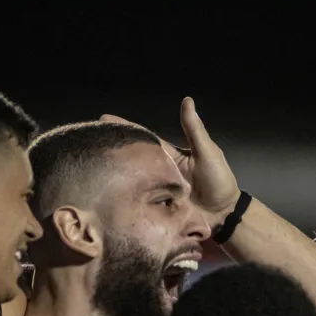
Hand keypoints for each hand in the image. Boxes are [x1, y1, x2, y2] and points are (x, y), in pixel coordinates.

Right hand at [102, 97, 240, 223]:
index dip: (126, 129)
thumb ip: (194, 129)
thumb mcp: (207, 152)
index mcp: (169, 156)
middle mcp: (159, 172)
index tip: (105, 119)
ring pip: (133, 180)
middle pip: (134, 160)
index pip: (145, 139)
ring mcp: (157, 191)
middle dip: (113, 151)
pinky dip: (126, 198)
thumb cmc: (219, 181)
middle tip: (90, 142)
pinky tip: (108, 193)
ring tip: (91, 166)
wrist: (225, 215)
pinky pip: (139, 202)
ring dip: (115, 175)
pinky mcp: (157, 210)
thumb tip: (187, 100)